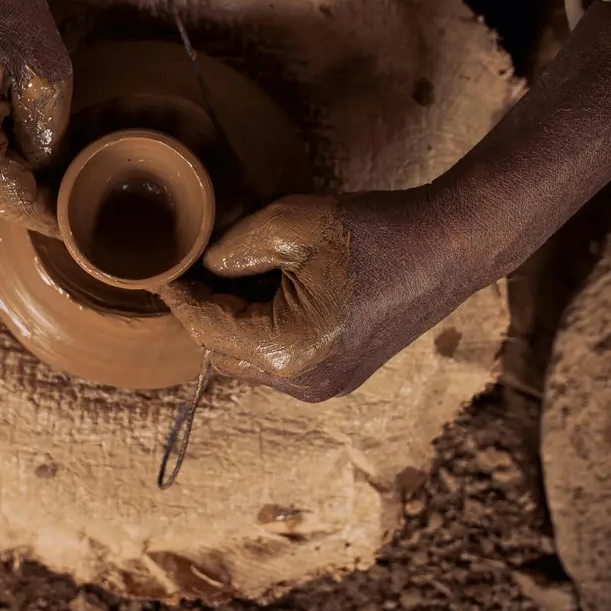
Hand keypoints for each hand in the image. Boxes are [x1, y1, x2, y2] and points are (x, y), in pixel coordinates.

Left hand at [157, 191, 457, 401]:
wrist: (448, 246)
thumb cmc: (374, 232)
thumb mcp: (288, 224)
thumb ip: (232, 250)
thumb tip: (205, 268)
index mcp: (286, 350)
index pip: (206, 327)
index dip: (180, 297)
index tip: (161, 275)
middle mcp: (302, 383)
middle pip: (222, 353)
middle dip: (205, 313)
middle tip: (198, 269)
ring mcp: (325, 386)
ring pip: (250, 361)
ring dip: (235, 324)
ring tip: (238, 276)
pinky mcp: (340, 376)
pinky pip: (281, 361)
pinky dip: (264, 331)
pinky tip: (272, 291)